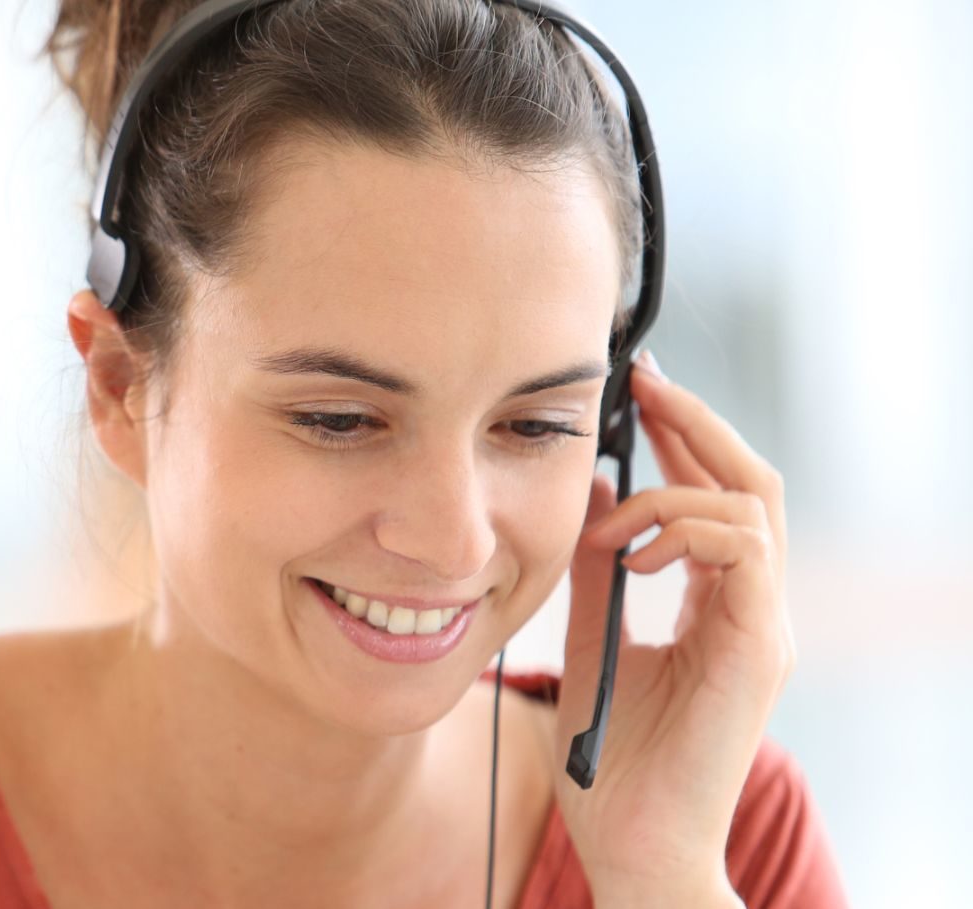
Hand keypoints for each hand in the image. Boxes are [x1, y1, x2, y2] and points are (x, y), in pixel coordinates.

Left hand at [553, 350, 793, 893]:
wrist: (634, 844)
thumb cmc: (612, 763)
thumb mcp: (588, 643)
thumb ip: (594, 574)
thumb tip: (592, 494)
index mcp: (716, 606)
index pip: (714, 498)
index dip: (682, 438)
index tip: (636, 391)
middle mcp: (750, 610)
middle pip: (748, 485)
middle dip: (694, 425)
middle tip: (642, 383)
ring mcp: (762, 628)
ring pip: (752, 507)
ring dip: (675, 489)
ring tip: (614, 524)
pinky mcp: (758, 650)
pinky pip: (744, 552)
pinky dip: (685, 532)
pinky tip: (633, 556)